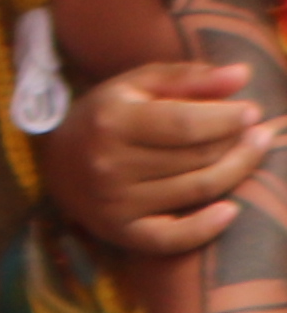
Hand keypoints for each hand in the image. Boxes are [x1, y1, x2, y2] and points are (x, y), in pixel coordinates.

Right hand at [41, 60, 278, 260]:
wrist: (53, 161)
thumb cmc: (107, 115)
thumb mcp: (138, 86)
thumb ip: (189, 77)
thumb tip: (243, 75)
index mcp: (112, 121)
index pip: (186, 123)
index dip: (227, 118)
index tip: (252, 112)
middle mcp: (110, 164)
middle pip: (198, 157)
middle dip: (238, 142)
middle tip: (258, 131)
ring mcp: (115, 202)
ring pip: (198, 190)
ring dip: (237, 170)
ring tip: (252, 152)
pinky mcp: (121, 232)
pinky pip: (174, 238)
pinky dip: (208, 228)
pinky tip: (231, 211)